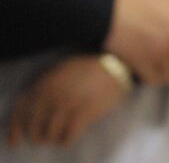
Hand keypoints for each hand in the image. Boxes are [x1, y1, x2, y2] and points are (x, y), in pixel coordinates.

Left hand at [7, 56, 127, 147]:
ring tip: (60, 134)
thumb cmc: (89, 65)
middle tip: (44, 137)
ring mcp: (67, 106)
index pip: (21, 112)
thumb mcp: (61, 70)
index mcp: (44, 84)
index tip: (15, 141)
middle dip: (38, 136)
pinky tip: (70, 135)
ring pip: (49, 136)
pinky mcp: (84, 115)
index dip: (15, 129)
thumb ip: (44, 86)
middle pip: (34, 128)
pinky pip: (67, 138)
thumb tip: (32, 106)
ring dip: (53, 138)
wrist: (117, 63)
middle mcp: (52, 96)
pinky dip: (66, 140)